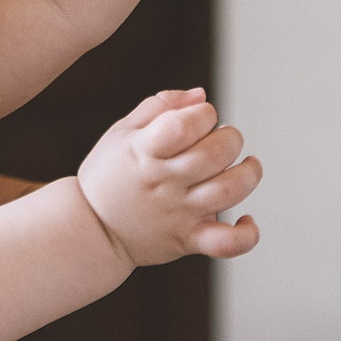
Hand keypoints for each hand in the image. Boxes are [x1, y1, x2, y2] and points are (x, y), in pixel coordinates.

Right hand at [77, 89, 261, 266]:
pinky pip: (227, 244)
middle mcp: (164, 183)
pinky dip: (246, 234)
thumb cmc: (109, 175)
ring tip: (246, 165)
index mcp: (144, 152)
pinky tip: (247, 219)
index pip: (184, 126)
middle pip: (214, 155)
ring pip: (228, 192)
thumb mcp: (122, 131)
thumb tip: (201, 96)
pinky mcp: (189, 240)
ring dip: (248, 173)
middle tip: (223, 139)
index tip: (202, 115)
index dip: (203, 114)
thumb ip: (161, 107)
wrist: (92, 232)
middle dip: (230, 138)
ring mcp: (179, 214)